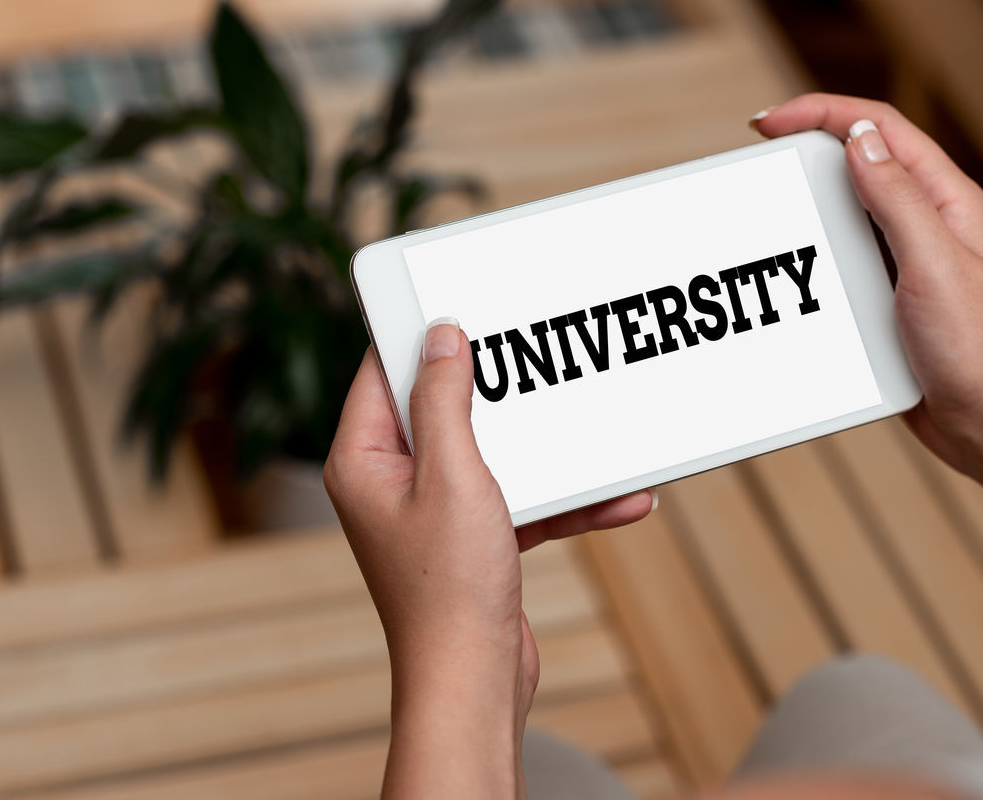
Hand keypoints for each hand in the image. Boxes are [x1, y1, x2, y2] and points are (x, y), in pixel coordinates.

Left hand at [323, 319, 653, 797]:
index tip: (460, 301)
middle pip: (446, 406)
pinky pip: (521, 497)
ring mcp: (434, 510)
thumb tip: (439, 339)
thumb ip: (444, 402)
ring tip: (593, 427)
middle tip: (538, 353)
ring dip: (547, 447)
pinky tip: (619, 497)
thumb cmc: (450, 590)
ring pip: (494, 452)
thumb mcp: (453, 475)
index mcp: (364, 460)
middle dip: (502, 387)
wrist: (476, 681)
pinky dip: (565, 498)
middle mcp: (392, 481)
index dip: (420, 333)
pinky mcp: (475, 537)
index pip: (384, 371)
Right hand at [752, 94, 982, 477]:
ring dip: (808, 201)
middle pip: (860, 159)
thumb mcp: (932, 264)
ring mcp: (907, 256)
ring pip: (847, 207)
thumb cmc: (977, 349)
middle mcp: (927, 219)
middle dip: (808, 147)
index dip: (823, 113)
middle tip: (761, 157)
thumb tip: (861, 141)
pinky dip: (813, 248)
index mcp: (947, 199)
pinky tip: (794, 263)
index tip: (770, 123)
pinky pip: (843, 255)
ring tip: (772, 208)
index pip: (880, 128)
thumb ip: (897, 200)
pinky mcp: (889, 292)